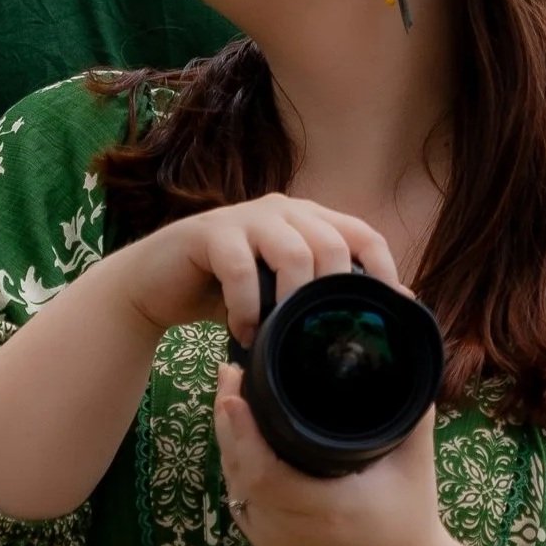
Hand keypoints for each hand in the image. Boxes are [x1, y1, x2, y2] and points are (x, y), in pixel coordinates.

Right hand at [111, 195, 402, 346]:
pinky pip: (240, 267)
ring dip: (292, 301)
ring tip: (279, 333)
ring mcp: (245, 218)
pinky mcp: (208, 232)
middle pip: (331, 242)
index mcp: (308, 221)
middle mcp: (282, 211)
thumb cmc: (225, 293)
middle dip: (334, 291)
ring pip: (292, 251)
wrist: (155, 286)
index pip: (363, 234)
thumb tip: (384, 313)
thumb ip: (319, 297)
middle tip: (324, 332)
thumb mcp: (279, 296)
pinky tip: (242, 331)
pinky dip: (245, 307)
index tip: (389, 311)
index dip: (382, 269)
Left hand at [212, 373, 445, 545]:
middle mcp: (291, 531)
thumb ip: (413, 418)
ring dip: (228, 443)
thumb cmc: (410, 520)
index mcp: (324, 510)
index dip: (242, 434)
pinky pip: (240, 504)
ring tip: (230, 399)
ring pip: (235, 488)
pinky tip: (236, 441)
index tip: (235, 395)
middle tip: (228, 376)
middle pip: (239, 475)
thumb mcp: (416, 466)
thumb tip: (409, 369)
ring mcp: (275, 544)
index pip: (263, 474)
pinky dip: (235, 470)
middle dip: (228, 423)